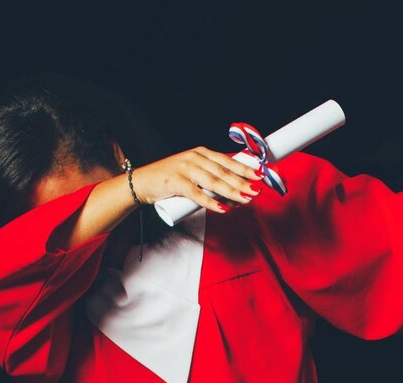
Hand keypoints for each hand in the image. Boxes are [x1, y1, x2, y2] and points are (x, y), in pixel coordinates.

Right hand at [131, 146, 263, 213]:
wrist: (141, 183)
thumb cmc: (170, 180)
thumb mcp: (193, 172)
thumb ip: (211, 178)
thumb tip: (235, 192)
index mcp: (201, 153)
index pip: (227, 160)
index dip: (245, 168)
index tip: (260, 175)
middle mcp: (194, 158)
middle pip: (223, 172)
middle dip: (242, 182)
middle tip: (257, 190)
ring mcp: (184, 169)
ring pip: (213, 182)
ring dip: (231, 192)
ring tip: (246, 199)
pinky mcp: (175, 182)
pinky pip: (197, 194)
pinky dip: (211, 202)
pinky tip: (223, 208)